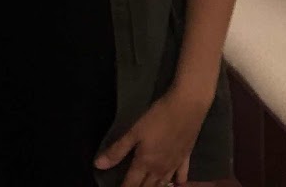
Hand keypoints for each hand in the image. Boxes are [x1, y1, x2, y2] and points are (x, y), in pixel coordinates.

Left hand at [94, 86, 208, 186]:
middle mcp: (159, 169)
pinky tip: (176, 184)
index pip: (131, 184)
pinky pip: (182, 176)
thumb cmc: (158, 117)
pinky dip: (178, 183)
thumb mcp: (134, 131)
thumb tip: (98, 166)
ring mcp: (174, 164)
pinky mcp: (186, 157)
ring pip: (163, 184)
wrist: (187, 106)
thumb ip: (117, 150)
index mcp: (145, 163)